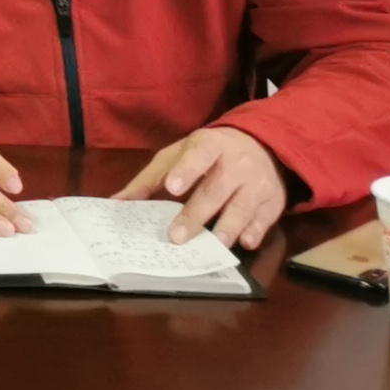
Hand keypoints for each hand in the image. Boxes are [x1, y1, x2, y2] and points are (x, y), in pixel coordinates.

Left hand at [117, 126, 286, 250]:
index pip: (198, 155)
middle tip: (177, 236)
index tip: (172, 187)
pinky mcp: (273, 201)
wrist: (262, 145)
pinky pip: (264, 218)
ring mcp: (257, 183)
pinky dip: (255, 231)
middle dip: (196, 214)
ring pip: (242, 207)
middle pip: (215, 190)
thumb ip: (150, 178)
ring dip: (227, 227)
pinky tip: (245, 242)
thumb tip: (117, 203)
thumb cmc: (208, 154)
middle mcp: (236, 164)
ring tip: (212, 244)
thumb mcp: (178, 155)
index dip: (185, 170)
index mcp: (209, 146)